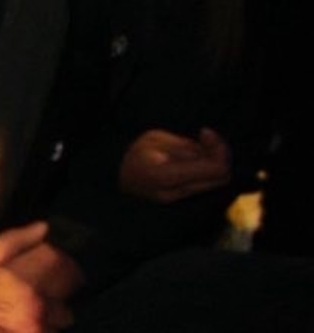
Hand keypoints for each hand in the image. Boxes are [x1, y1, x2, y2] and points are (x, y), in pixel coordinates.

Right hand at [120, 126, 234, 204]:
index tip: (206, 133)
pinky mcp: (179, 199)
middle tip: (206, 138)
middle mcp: (175, 192)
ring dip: (213, 163)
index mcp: (167, 175)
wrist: (111, 174)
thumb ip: (187, 146)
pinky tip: (193, 158)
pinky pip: (204, 184)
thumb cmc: (131, 153)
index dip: (219, 149)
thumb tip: (213, 147)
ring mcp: (177, 198)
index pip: (215, 169)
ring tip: (197, 146)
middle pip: (220, 178)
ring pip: (215, 182)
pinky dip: (206, 170)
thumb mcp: (156, 139)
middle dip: (220, 156)